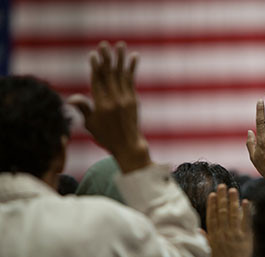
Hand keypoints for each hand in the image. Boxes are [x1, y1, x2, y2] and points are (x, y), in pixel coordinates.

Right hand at [67, 41, 150, 172]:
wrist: (128, 145)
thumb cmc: (106, 137)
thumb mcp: (90, 124)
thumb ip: (83, 108)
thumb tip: (70, 99)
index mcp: (101, 105)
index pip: (97, 81)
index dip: (95, 67)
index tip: (94, 55)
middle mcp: (114, 100)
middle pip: (108, 75)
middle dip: (106, 58)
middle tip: (104, 44)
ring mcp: (125, 99)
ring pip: (121, 74)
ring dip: (120, 58)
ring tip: (120, 45)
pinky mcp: (133, 100)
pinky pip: (132, 80)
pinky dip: (132, 68)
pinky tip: (134, 56)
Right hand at [206, 184, 258, 256]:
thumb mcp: (208, 252)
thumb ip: (203, 239)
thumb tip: (197, 228)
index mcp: (214, 235)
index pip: (212, 216)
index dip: (212, 204)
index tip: (212, 194)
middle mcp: (224, 233)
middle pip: (222, 212)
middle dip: (222, 198)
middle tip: (222, 186)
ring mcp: (235, 234)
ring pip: (233, 214)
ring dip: (233, 201)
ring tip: (233, 190)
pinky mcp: (246, 236)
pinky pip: (246, 221)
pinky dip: (246, 211)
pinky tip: (246, 201)